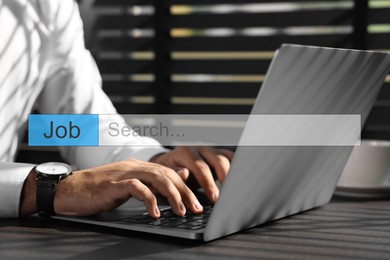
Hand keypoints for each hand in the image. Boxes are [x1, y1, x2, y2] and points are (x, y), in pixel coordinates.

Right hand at [20, 159, 203, 217]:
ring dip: (172, 195)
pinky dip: (149, 200)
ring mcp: (124, 174)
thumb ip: (151, 182)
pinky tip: (154, 213)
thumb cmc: (98, 191)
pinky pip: (137, 188)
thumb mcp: (128, 186)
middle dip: (184, 191)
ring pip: (156, 178)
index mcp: (138, 167)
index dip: (185, 186)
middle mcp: (134, 167)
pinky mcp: (114, 184)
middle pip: (166, 174)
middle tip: (196, 207)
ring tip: (181, 211)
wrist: (69, 190)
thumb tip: (178, 177)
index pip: (168, 172)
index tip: (196, 201)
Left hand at [149, 146, 233, 202]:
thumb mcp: (167, 174)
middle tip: (227, 196)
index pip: (200, 167)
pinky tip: (239, 180)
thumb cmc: (168, 172)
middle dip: (225, 179)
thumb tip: (184, 173)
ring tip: (235, 189)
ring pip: (227, 158)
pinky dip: (237, 168)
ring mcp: (210, 150)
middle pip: (218, 160)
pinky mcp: (218, 153)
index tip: (215, 198)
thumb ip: (175, 175)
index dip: (209, 183)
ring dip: (233, 174)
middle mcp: (199, 148)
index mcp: (185, 151)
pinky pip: (231, 158)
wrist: (170, 163)